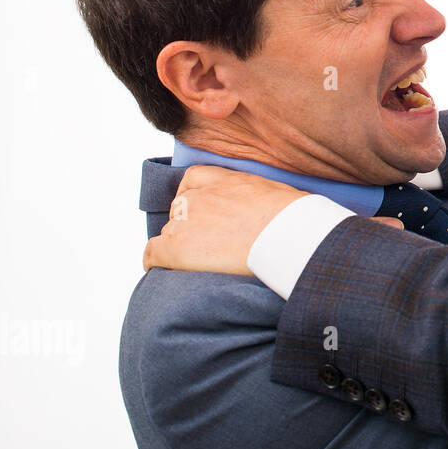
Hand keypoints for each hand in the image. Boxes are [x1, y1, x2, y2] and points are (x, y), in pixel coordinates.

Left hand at [142, 166, 308, 274]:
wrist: (286, 237)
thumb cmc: (294, 219)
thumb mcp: (279, 194)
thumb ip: (260, 197)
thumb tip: (271, 210)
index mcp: (226, 180)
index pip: (194, 179)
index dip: (194, 195)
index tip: (202, 210)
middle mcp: (201, 197)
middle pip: (180, 209)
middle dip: (190, 225)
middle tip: (209, 244)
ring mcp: (186, 222)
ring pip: (169, 233)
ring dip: (181, 246)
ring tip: (199, 263)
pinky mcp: (177, 248)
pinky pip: (152, 254)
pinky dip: (156, 261)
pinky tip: (166, 269)